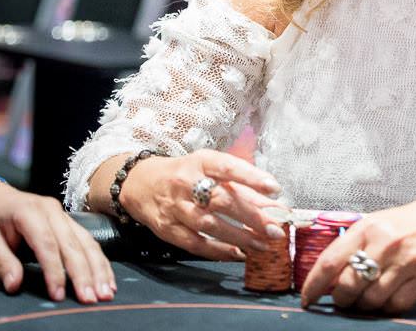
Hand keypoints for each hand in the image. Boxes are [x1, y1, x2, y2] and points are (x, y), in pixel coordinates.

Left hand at [0, 177, 114, 303]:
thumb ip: (1, 261)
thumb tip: (14, 286)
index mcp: (30, 212)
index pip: (47, 244)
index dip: (54, 271)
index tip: (58, 295)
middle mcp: (53, 211)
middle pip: (73, 245)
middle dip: (84, 274)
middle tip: (91, 299)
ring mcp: (64, 215)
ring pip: (87, 243)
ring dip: (99, 269)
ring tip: (107, 292)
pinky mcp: (70, 223)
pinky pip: (89, 242)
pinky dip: (100, 262)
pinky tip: (107, 278)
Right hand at [119, 150, 284, 260]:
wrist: (140, 183)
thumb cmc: (184, 173)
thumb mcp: (209, 168)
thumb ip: (240, 184)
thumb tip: (271, 203)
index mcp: (200, 162)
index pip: (227, 167)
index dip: (251, 177)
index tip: (274, 188)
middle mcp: (185, 183)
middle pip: (221, 200)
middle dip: (251, 216)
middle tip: (276, 228)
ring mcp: (175, 207)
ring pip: (209, 225)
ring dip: (239, 237)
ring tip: (262, 244)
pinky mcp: (167, 229)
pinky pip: (195, 243)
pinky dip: (218, 251)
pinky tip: (237, 254)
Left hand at [301, 184, 415, 313]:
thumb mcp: (383, 221)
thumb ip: (358, 244)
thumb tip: (331, 275)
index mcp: (368, 226)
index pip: (330, 261)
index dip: (314, 286)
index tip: (309, 299)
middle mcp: (385, 243)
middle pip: (349, 288)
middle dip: (343, 300)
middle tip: (346, 300)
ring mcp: (407, 261)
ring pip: (372, 301)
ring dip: (366, 306)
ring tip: (370, 298)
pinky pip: (397, 305)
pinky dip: (389, 307)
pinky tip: (391, 298)